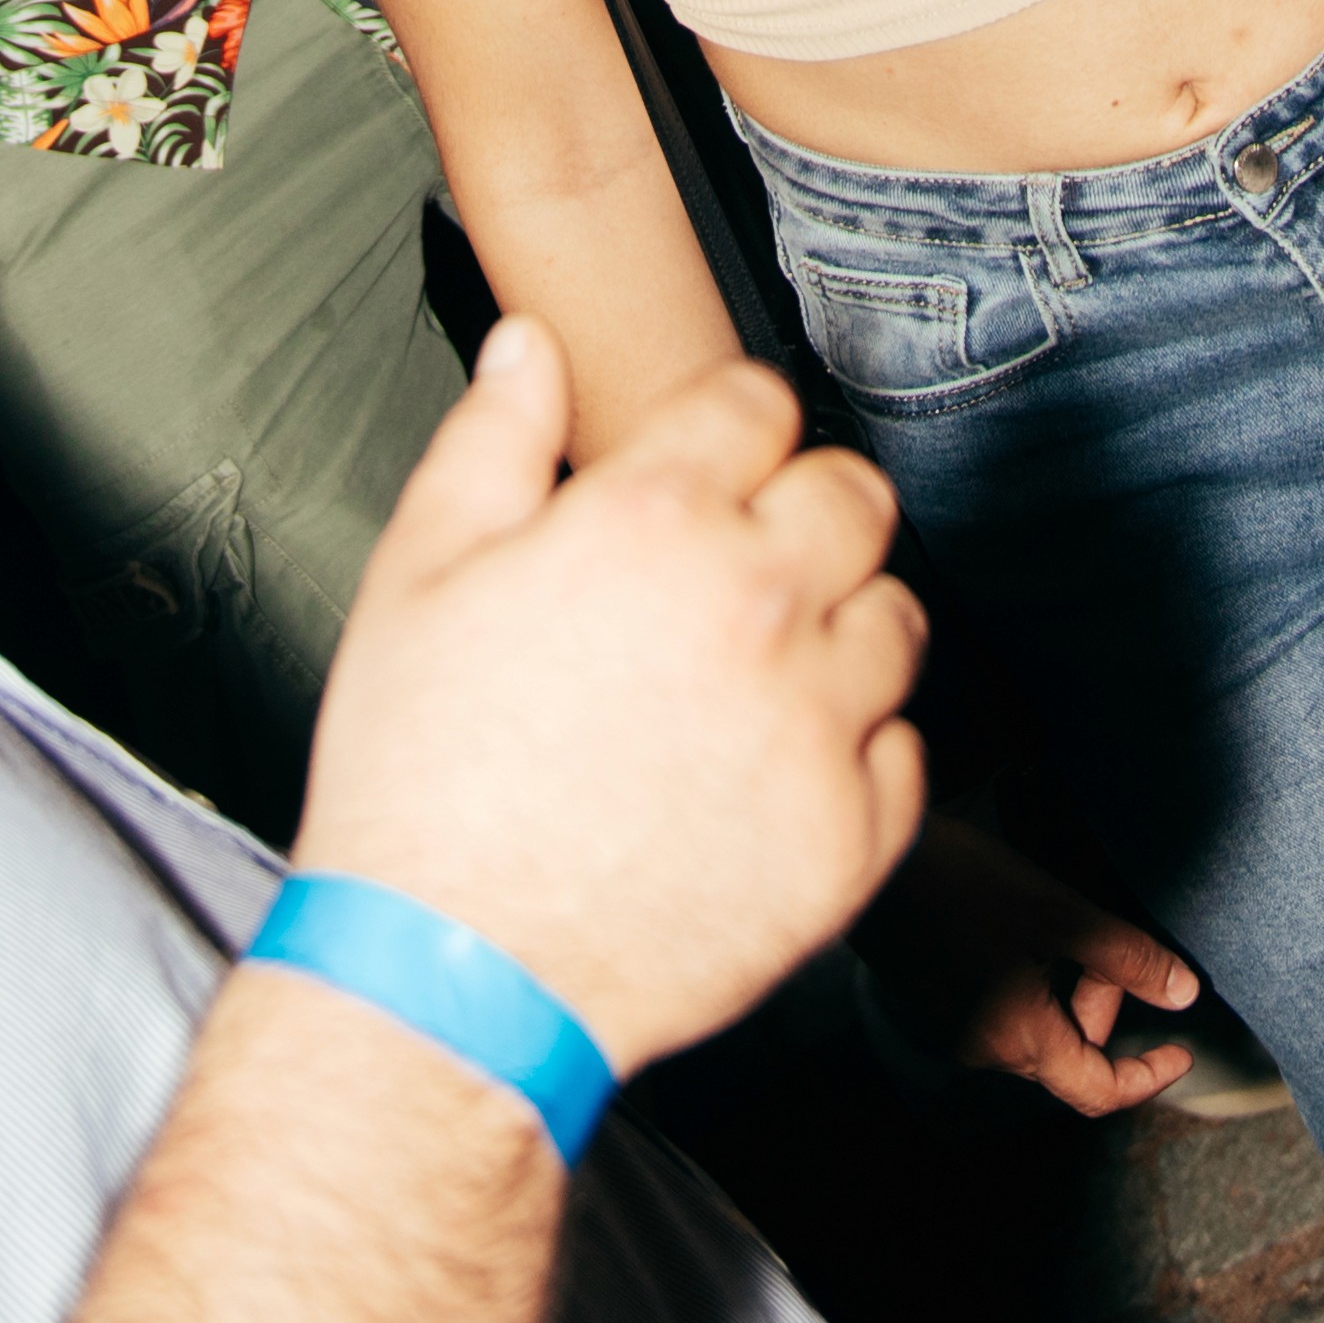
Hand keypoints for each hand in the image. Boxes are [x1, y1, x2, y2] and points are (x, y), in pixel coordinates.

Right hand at [289, 325, 924, 1073]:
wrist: (452, 979)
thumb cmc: (421, 781)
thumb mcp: (418, 573)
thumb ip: (491, 436)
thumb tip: (531, 344)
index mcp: (653, 520)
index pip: (758, 401)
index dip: (726, 427)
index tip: (705, 469)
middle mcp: (756, 605)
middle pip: (854, 496)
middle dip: (802, 510)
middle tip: (741, 565)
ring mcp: (816, 725)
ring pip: (896, 621)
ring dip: (841, 627)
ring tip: (758, 675)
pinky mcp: (850, 837)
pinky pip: (905, 755)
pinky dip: (858, 754)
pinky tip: (777, 770)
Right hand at [852, 812, 1202, 1118]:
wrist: (876, 865)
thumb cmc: (966, 886)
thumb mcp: (1061, 915)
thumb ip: (1129, 959)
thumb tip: (1184, 994)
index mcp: (1023, 1041)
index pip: (1100, 1092)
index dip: (1149, 1077)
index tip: (1182, 1052)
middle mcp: (986, 1052)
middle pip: (1070, 1050)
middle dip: (1099, 998)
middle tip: (1097, 934)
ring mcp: (955, 1032)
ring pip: (1036, 1027)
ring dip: (1062, 986)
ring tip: (1053, 919)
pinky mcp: (934, 1005)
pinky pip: (1001, 1011)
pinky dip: (1028, 980)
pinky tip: (1013, 925)